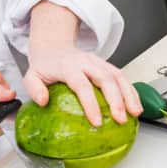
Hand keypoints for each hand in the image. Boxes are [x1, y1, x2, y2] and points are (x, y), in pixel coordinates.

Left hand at [24, 46, 142, 127]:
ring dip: (129, 94)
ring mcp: (98, 62)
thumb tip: (43, 101)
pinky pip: (121, 76)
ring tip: (135, 113)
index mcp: (68, 66)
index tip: (97, 121)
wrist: (53, 46)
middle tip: (120, 119)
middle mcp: (86, 62)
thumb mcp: (31, 75)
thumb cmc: (45, 65)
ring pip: (117, 75)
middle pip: (105, 78)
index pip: (82, 85)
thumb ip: (34, 88)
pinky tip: (135, 105)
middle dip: (116, 99)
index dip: (91, 104)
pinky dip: (131, 90)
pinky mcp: (105, 65)